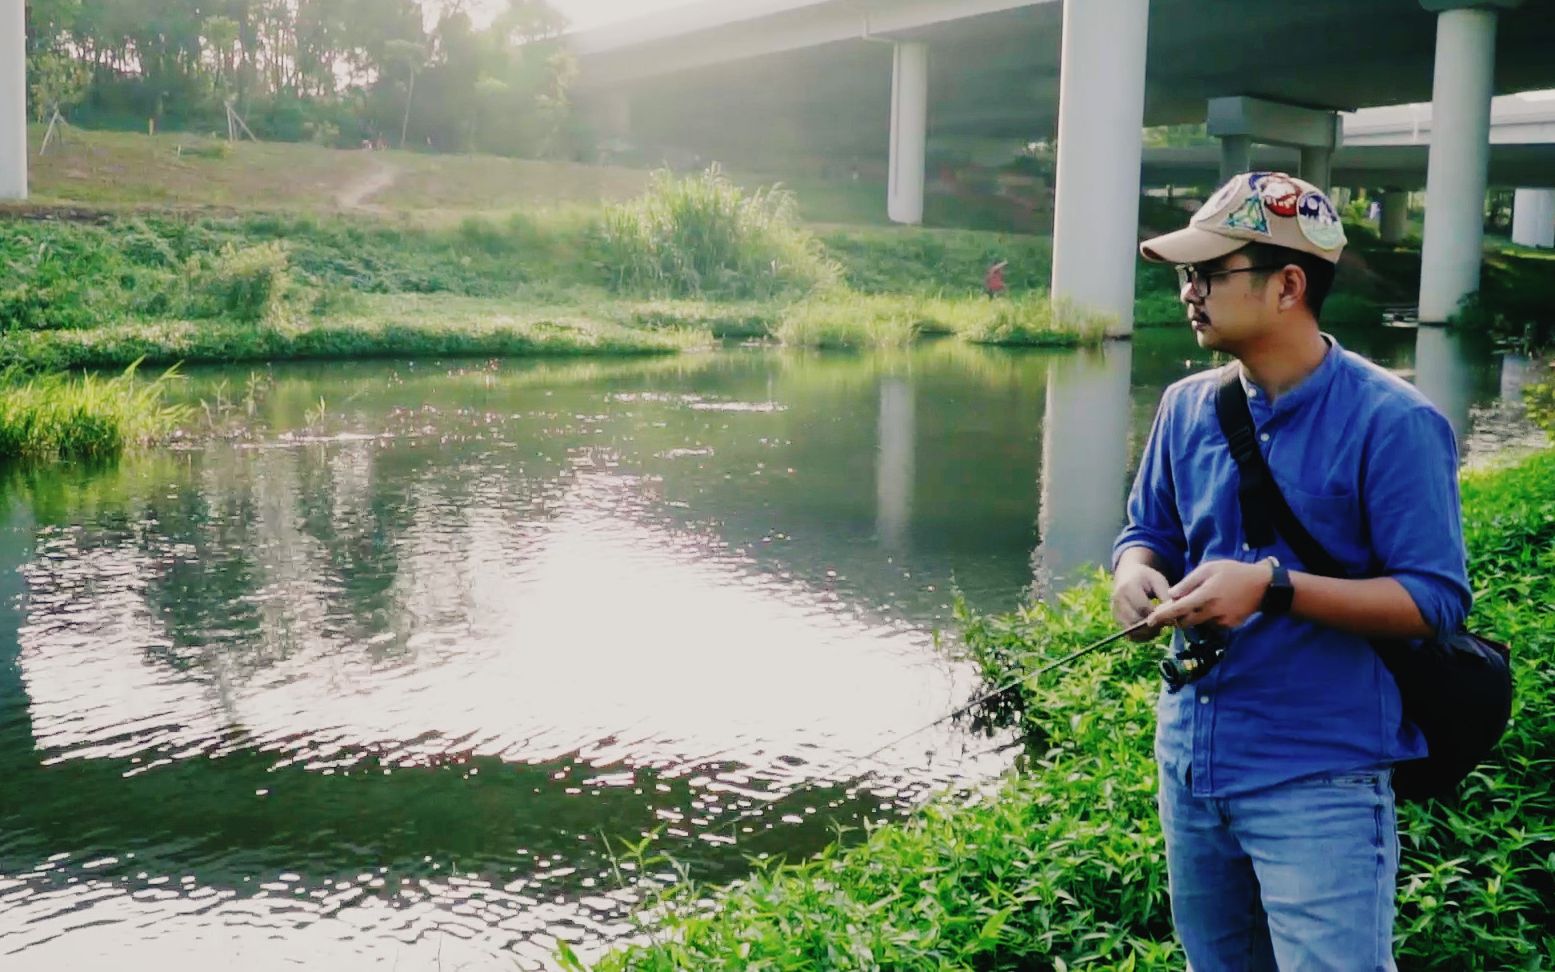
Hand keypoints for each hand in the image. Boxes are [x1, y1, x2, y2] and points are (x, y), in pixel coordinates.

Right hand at [1112, 560, 1171, 640]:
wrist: (1127, 575)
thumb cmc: (1146, 578)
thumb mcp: (1158, 581)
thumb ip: (1165, 596)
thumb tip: (1173, 615)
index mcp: (1127, 587)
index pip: (1143, 608)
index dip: (1158, 615)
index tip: (1170, 616)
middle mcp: (1117, 601)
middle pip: (1135, 621)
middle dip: (1153, 626)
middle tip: (1165, 624)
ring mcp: (1114, 611)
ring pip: (1131, 631)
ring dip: (1147, 634)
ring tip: (1159, 628)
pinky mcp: (1116, 620)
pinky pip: (1129, 635)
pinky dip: (1142, 636)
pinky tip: (1151, 630)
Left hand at [1147, 559, 1272, 630]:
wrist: (1263, 586)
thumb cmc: (1233, 572)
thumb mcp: (1209, 569)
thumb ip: (1188, 583)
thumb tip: (1171, 594)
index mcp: (1205, 595)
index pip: (1178, 609)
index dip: (1163, 616)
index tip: (1150, 620)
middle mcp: (1212, 611)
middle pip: (1185, 621)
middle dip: (1176, 618)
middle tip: (1171, 611)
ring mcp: (1221, 620)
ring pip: (1198, 624)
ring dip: (1192, 617)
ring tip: (1198, 602)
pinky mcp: (1229, 626)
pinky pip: (1211, 625)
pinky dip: (1207, 618)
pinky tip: (1215, 606)